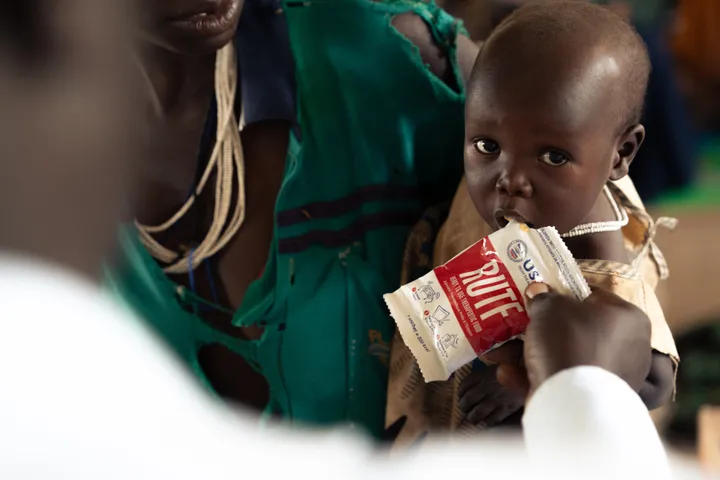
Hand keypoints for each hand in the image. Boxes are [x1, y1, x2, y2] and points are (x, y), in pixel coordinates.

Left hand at [458, 365, 524, 426]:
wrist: (530, 378)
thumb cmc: (513, 370)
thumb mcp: (496, 367)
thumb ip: (484, 373)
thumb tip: (473, 379)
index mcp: (483, 375)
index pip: (464, 385)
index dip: (460, 392)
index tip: (461, 395)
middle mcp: (486, 388)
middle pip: (467, 401)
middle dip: (463, 406)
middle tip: (464, 408)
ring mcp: (495, 400)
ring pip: (477, 413)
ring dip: (472, 417)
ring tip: (472, 419)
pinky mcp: (505, 410)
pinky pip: (491, 420)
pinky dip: (487, 422)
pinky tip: (487, 421)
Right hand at [520, 282, 652, 395]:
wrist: (574, 401)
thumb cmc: (569, 341)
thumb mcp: (549, 306)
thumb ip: (543, 296)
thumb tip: (539, 291)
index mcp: (628, 318)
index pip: (593, 296)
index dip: (562, 292)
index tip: (539, 296)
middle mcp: (628, 347)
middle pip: (575, 329)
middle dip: (540, 329)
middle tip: (516, 324)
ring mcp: (613, 377)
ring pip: (564, 357)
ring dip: (528, 354)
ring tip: (499, 353)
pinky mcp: (594, 401)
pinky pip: (562, 381)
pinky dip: (535, 376)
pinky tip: (507, 375)